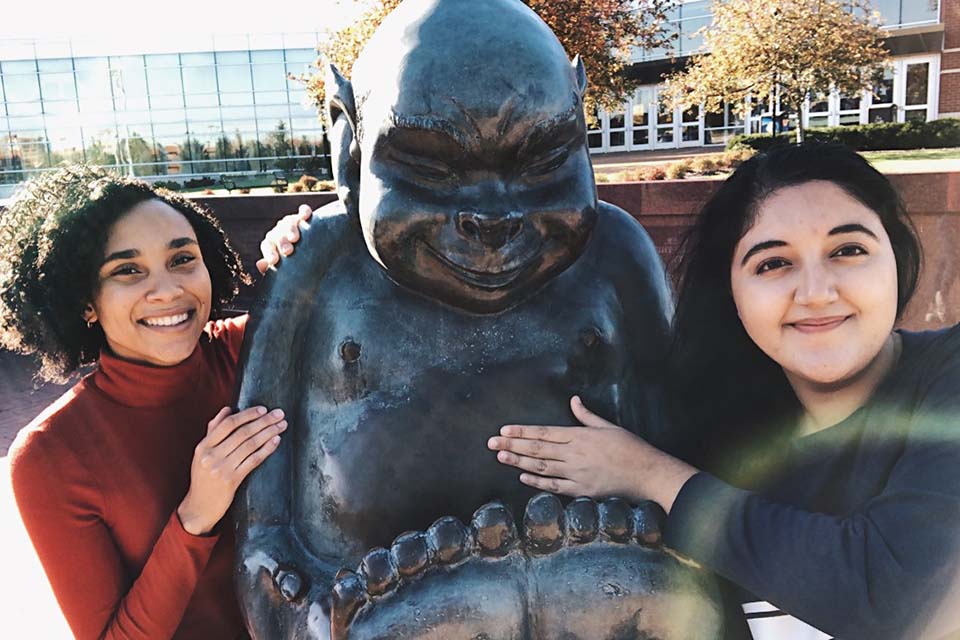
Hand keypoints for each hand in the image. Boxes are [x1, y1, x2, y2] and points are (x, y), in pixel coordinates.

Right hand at [177, 406, 286, 534]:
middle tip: (279, 414)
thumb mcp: (202, 454)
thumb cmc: (203, 478)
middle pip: (242, 433)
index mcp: (203, 447)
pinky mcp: (232, 481)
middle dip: (264, 421)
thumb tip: (227, 409)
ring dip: (269, 433)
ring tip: (282, 425)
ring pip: (250, 445)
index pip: (228, 424)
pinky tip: (276, 441)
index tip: (263, 409)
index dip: (247, 414)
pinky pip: (253, 460)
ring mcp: (222, 469)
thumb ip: (213, 430)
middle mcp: (211, 456)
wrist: (199, 507)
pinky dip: (266, 449)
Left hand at [256, 204, 313, 273]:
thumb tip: (260, 264)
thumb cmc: (296, 264)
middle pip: (277, 234)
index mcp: (273, 244)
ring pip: (288, 222)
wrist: (315, 251)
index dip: (269, 253)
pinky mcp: (304, 217)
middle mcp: (280, 231)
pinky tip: (306, 216)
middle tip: (287, 251)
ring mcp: (292, 223)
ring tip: (294, 238)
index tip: (273, 261)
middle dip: (281, 242)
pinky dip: (304, 212)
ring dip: (290, 229)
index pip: (267, 246)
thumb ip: (271, 269)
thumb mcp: (285, 270)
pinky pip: (304, 212)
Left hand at [487, 396, 696, 512]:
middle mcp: (574, 454)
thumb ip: (586, 416)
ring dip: (518, 463)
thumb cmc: (630, 448)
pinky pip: (554, 486)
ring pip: (541, 467)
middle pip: (537, 449)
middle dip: (512, 445)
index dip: (522, 432)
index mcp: (579, 436)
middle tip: (491, 443)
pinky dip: (537, 482)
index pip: (544, 432)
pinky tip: (522, 478)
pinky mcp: (581, 490)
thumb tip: (574, 400)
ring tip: (500, 457)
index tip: (504, 430)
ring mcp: (577, 473)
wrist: (647, 473)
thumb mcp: (608, 426)